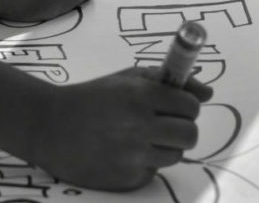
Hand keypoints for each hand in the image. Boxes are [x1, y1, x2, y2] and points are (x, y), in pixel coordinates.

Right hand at [37, 67, 212, 190]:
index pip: (191, 106)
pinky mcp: (128, 180)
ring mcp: (134, 157)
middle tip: (166, 122)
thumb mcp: (127, 78)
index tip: (176, 104)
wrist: (51, 126)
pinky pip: (154, 171)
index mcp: (141, 96)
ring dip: (166, 145)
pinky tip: (125, 151)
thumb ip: (168, 81)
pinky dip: (147, 161)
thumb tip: (207, 92)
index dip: (187, 104)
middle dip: (182, 127)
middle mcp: (140, 127)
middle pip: (190, 134)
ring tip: (141, 136)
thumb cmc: (93, 96)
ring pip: (176, 155)